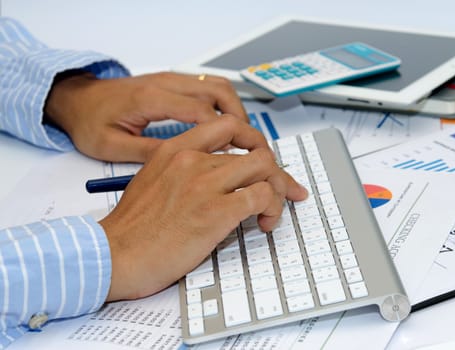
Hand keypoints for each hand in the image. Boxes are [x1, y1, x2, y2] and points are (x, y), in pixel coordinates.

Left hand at [44, 71, 247, 162]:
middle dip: (241, 118)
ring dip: (236, 109)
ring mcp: (169, 79)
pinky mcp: (171, 82)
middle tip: (251, 146)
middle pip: (219, 91)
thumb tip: (187, 164)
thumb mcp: (112, 147)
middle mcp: (164, 83)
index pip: (203, 112)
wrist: (75, 100)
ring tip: (243, 138)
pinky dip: (223, 105)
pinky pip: (207, 87)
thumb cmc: (89, 122)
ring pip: (217, 85)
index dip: (228, 135)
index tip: (242, 155)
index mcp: (151, 99)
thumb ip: (150, 153)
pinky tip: (224, 127)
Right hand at [99, 116, 307, 300]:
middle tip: (282, 189)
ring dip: (277, 191)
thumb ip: (184, 171)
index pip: (229, 126)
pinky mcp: (215, 212)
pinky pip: (261, 197)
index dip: (254, 140)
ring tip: (270, 212)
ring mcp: (204, 184)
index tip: (263, 157)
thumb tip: (220, 178)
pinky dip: (272, 209)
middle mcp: (192, 160)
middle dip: (276, 172)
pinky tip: (263, 223)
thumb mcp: (153, 181)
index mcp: (175, 149)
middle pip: (255, 151)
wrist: (113, 255)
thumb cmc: (131, 228)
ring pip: (265, 169)